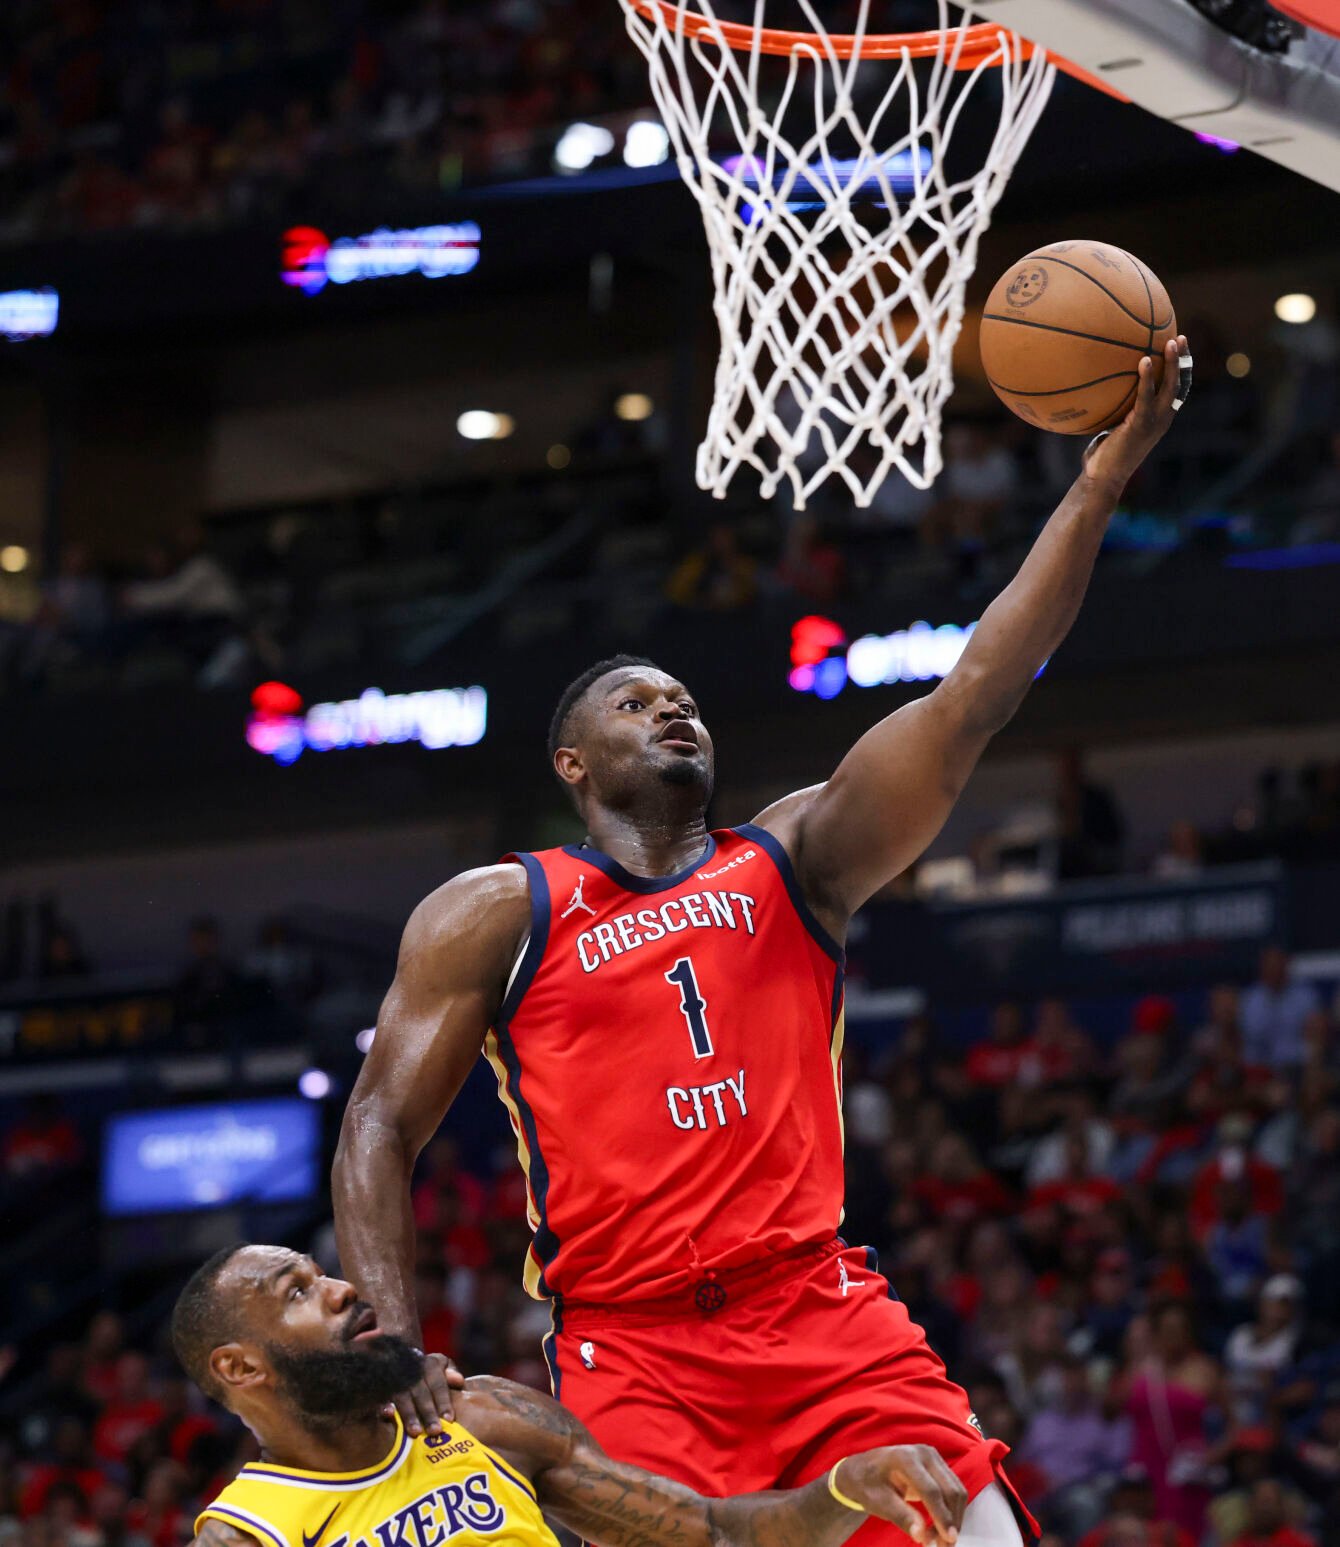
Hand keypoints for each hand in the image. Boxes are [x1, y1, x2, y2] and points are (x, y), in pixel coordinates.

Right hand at [382, 1351, 464, 1435]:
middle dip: (428, 1412)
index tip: (449, 1419)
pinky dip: (383, 1405)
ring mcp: (395, 1377)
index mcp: (428, 1364)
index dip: (443, 1401)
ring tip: (415, 1432)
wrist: (396, 1357)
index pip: (438, 1383)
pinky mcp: (380, 1385)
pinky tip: (388, 1414)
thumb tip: (459, 1381)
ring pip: (402, 1396)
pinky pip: (381, 1396)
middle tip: (435, 1431)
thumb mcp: (439, 1366)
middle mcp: (411, 1370)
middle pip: (421, 1392)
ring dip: (409, 1414)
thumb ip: (450, 1373)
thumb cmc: (425, 1371)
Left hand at [833, 1446, 967, 1546]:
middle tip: (945, 1546)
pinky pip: (953, 1489)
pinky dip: (952, 1510)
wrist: (862, 1470)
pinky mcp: (938, 1465)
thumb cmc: (867, 1485)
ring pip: (956, 1491)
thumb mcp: (878, 1502)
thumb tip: (922, 1536)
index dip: (942, 1516)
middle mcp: (923, 1453)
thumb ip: (901, 1516)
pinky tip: (941, 1526)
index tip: (948, 1540)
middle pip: (949, 1490)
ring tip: (940, 1539)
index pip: (931, 1490)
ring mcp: (933, 1457)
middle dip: (952, 1520)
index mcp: (905, 1458)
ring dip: (954, 1517)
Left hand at [1081, 333, 1189, 492]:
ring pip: (1170, 388)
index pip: (1177, 390)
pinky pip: (1146, 397)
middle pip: (1180, 384)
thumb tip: (1099, 387)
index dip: (1181, 369)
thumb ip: (1116, 409)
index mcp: (1160, 419)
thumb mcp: (1113, 427)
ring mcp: (1154, 423)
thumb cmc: (1104, 455)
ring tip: (1171, 341)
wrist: (1103, 478)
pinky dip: (1147, 378)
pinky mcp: (1141, 426)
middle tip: (1181, 337)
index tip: (1179, 348)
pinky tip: (1144, 361)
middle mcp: (1163, 419)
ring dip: (1172, 363)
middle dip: (1183, 359)